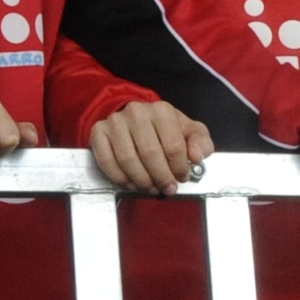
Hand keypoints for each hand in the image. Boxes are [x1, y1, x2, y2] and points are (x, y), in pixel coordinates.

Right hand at [89, 99, 210, 193]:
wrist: (135, 119)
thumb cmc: (165, 129)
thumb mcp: (189, 132)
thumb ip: (201, 143)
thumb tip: (196, 157)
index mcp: (162, 111)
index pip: (173, 146)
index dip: (179, 168)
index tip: (181, 178)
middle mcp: (136, 112)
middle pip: (150, 153)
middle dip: (161, 177)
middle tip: (167, 188)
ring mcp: (115, 122)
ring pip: (127, 159)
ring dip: (141, 180)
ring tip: (150, 187)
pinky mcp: (98, 132)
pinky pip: (106, 161)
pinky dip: (119, 178)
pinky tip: (131, 183)